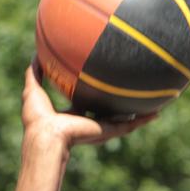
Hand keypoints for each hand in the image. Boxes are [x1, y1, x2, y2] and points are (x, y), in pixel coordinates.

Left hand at [22, 58, 157, 148]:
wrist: (46, 134)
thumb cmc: (37, 118)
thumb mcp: (34, 90)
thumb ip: (35, 73)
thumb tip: (35, 56)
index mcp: (72, 117)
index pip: (86, 106)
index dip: (94, 97)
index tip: (103, 88)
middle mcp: (87, 123)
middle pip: (108, 114)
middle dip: (120, 107)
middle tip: (132, 95)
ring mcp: (98, 128)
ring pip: (124, 121)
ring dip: (138, 115)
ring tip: (154, 105)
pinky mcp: (106, 131)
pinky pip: (129, 125)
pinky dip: (142, 120)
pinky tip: (156, 113)